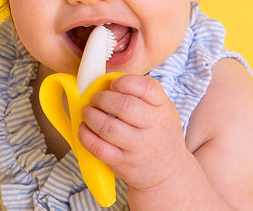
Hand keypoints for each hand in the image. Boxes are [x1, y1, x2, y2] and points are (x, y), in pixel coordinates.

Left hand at [79, 74, 187, 190]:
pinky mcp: (124, 163)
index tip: (113, 85)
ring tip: (87, 111)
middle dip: (102, 98)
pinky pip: (98, 148)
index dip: (123, 82)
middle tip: (95, 98)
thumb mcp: (162, 110)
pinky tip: (84, 129)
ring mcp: (139, 147)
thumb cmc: (160, 134)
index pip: (146, 87)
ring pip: (107, 127)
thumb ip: (142, 94)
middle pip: (123, 105)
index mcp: (163, 108)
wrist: (168, 172)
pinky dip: (85, 135)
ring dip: (90, 115)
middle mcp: (154, 127)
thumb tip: (107, 80)